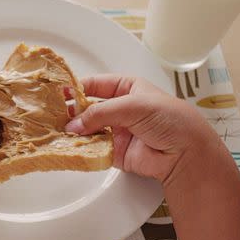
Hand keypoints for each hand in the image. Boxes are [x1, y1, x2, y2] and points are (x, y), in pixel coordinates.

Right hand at [65, 74, 220, 184]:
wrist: (185, 154)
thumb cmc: (171, 120)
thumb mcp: (134, 105)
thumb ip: (102, 112)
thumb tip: (76, 123)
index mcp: (127, 88)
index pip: (96, 85)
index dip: (77, 87)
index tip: (60, 92)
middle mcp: (120, 109)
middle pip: (88, 107)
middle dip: (72, 110)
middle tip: (54, 113)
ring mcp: (117, 130)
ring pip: (88, 128)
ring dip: (74, 130)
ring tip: (57, 130)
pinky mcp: (115, 152)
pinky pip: (93, 148)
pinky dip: (82, 147)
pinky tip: (70, 145)